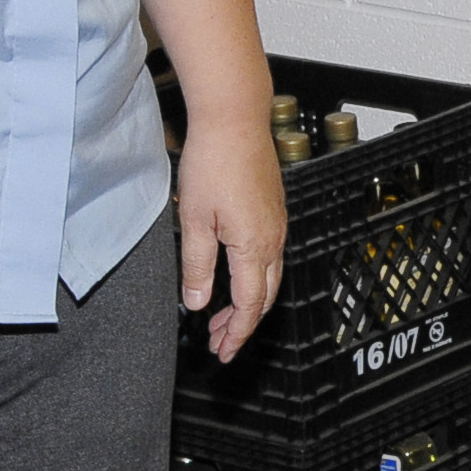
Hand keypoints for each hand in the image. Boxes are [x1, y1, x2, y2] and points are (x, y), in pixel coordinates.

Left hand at [177, 112, 287, 362]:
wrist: (235, 118)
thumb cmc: (214, 162)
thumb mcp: (194, 220)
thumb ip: (198, 266)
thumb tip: (198, 301)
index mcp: (254, 246)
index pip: (249, 305)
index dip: (236, 333)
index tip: (223, 352)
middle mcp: (273, 239)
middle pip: (265, 297)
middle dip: (242, 324)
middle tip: (219, 341)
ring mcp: (276, 223)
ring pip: (270, 277)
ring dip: (248, 302)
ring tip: (222, 315)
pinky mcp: (273, 209)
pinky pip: (270, 255)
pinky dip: (254, 277)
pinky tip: (235, 275)